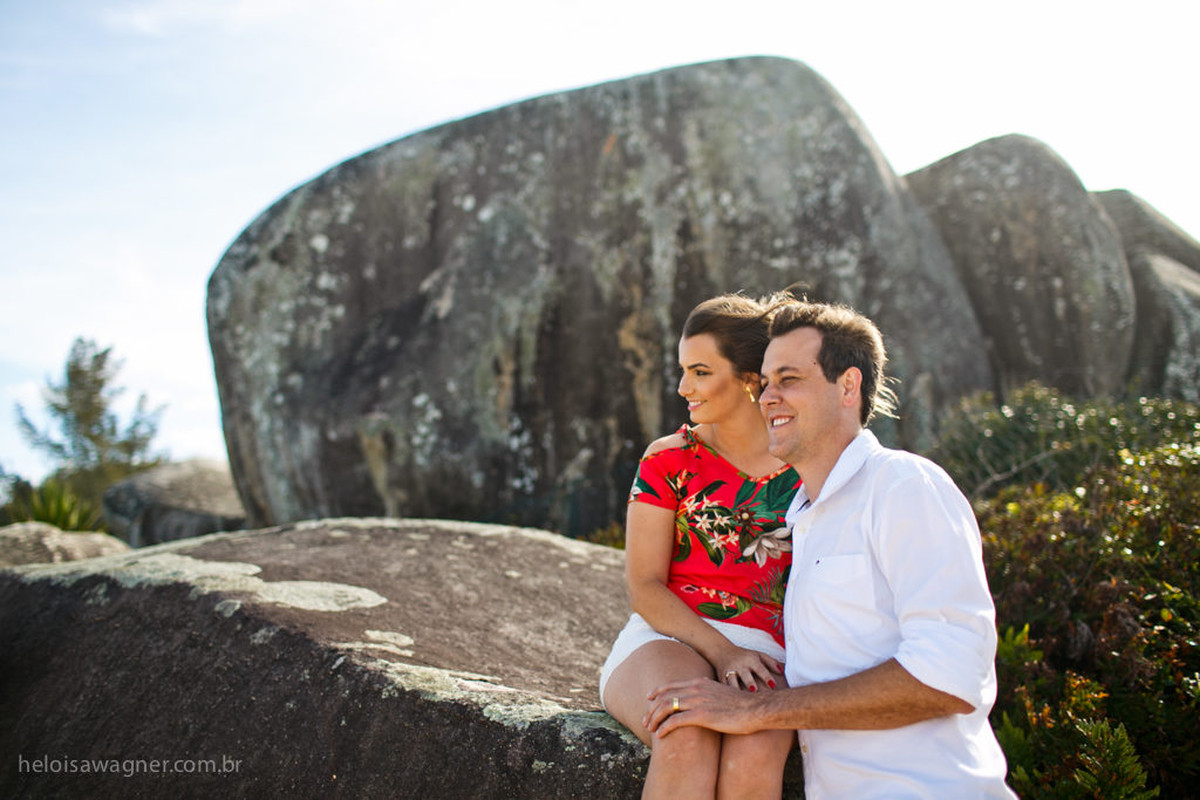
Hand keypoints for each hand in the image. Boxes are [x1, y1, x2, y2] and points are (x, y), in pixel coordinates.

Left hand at [643, 677, 765, 737]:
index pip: (671, 684)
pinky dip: (664, 727)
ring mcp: (698, 701)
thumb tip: (703, 693)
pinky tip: (660, 735)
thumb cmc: (741, 703)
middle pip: (665, 696)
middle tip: (645, 720)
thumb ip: (708, 691)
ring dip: (654, 718)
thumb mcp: (721, 692)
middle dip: (652, 708)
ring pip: (666, 707)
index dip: (657, 691)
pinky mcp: (702, 715)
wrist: (755, 709)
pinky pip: (675, 720)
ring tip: (650, 728)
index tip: (648, 699)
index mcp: (700, 682)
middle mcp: (696, 689)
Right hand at [713, 646, 782, 692]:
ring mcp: (729, 672)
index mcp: (751, 660)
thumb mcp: (758, 654)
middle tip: (754, 690)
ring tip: (741, 699)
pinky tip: (732, 703)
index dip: (766, 677)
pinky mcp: (721, 678)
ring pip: (732, 682)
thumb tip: (782, 672)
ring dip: (736, 689)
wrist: (722, 651)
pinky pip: (724, 686)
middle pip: (745, 675)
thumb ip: (771, 662)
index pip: (760, 669)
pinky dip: (727, 693)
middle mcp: (740, 666)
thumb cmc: (745, 655)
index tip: (773, 685)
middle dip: (749, 682)